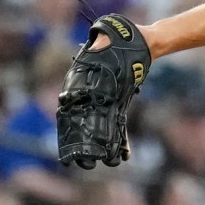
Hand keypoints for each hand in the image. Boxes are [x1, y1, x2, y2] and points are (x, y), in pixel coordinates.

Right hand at [56, 15, 151, 168]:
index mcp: (79, 84)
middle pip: (85, 127)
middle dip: (88, 147)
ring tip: (112, 161)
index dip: (69, 135)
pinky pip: (118, 125)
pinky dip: (121, 140)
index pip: (69, 114)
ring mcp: (105, 102)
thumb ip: (99, 48)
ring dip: (107, 147)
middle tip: (91, 164)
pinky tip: (125, 155)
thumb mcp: (103, 42)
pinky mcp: (119, 105)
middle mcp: (89, 96)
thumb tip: (96, 45)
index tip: (70, 152)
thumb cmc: (115, 40)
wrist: (135, 42)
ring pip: (102, 130)